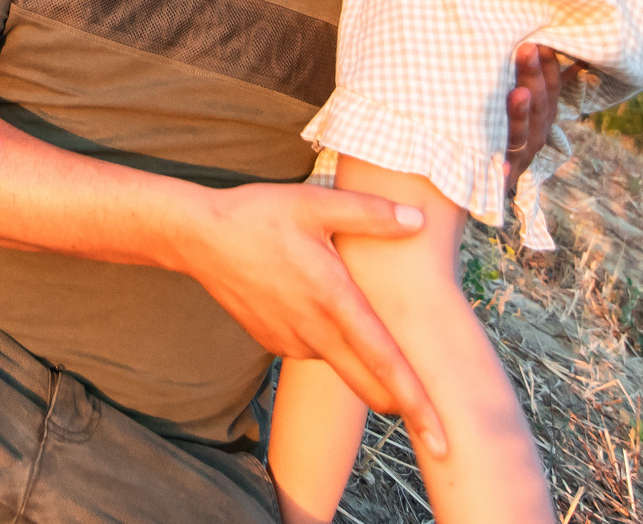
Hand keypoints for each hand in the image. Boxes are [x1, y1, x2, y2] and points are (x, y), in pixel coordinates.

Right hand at [171, 181, 446, 457]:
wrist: (199, 238)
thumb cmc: (259, 216)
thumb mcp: (315, 204)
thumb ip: (370, 213)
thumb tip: (418, 221)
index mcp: (333, 300)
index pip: (385, 362)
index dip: (418, 402)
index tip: (443, 439)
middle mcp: (314, 330)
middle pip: (369, 386)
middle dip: (403, 405)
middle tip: (434, 423)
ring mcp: (292, 341)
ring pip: (341, 362)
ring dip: (360, 358)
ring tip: (359, 317)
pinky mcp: (275, 343)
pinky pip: (315, 349)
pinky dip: (329, 340)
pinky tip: (317, 305)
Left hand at [503, 44, 570, 194]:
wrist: (476, 179)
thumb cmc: (495, 126)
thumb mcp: (511, 101)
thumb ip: (520, 75)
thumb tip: (527, 37)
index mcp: (541, 114)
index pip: (550, 86)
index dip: (549, 64)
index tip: (542, 37)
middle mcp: (536, 134)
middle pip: (539, 105)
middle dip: (533, 76)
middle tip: (527, 47)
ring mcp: (520, 155)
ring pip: (523, 134)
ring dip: (520, 114)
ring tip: (518, 93)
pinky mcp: (501, 176)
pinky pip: (503, 171)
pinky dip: (504, 168)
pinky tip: (503, 162)